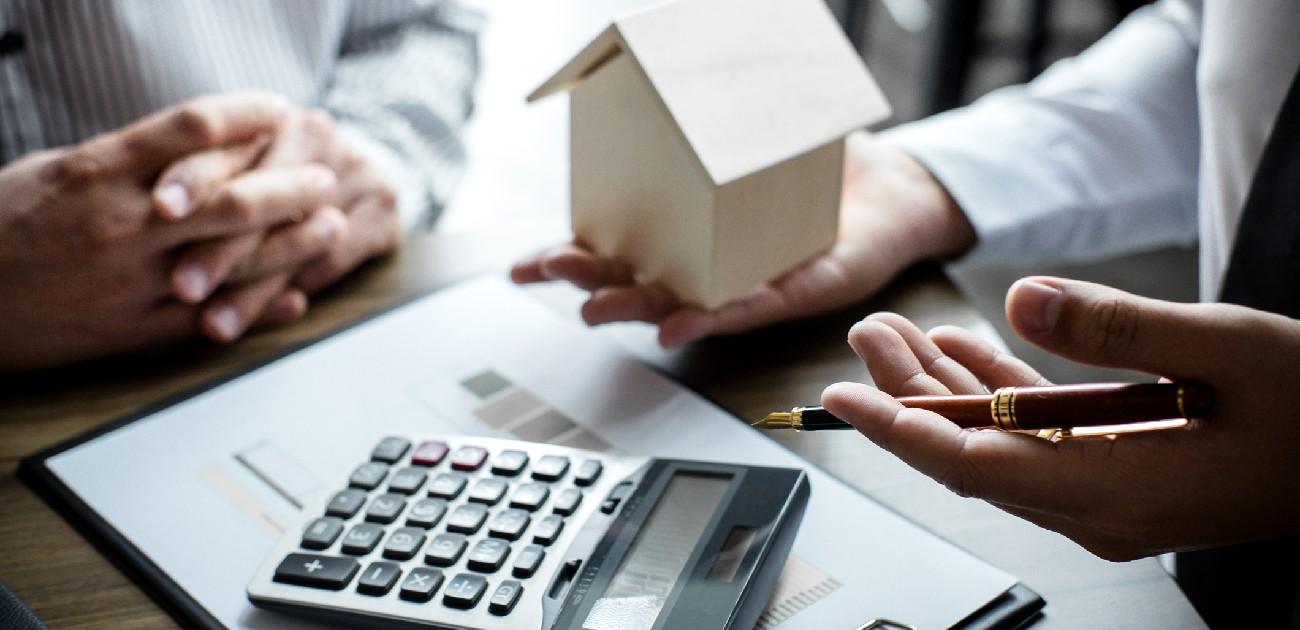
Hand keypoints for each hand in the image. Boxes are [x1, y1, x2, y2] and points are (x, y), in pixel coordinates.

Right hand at [0, 93, 309, 370]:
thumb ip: (130, 161)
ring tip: (332, 227)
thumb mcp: (59, 170)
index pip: (192, 127)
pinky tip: (297, 296)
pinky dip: (261, 308)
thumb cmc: (4, 224)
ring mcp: (129, 280)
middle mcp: (120, 223)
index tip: (281, 109)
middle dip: (292, 186)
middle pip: (232, 197)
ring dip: (293, 243)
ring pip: (233, 260)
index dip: (247, 114)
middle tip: (326, 175)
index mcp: (98, 171)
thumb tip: (202, 146)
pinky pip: (212, 319)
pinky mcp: (130, 330)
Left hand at [152, 108, 399, 340]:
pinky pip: (334, 262)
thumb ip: (198, 174)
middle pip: (268, 195)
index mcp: (270, 115)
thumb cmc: (273, 170)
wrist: (359, 167)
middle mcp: (318, 137)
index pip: (230, 143)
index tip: (163, 209)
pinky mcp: (384, 218)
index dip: (196, 175)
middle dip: (223, 247)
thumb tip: (149, 208)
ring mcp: (358, 175)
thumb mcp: (235, 159)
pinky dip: (294, 292)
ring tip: (214, 324)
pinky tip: (267, 318)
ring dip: (255, 287)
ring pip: (299, 238)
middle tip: (183, 286)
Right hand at [512, 132, 975, 345]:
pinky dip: (710, 317)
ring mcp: (744, 282)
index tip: (522, 267)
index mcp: (687, 230)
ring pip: (678, 304)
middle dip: (588, 281)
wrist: (891, 191)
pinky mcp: (791, 293)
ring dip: (636, 309)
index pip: (617, 249)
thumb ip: (716, 103)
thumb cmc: (815, 163)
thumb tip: (676, 50)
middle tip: (554, 272)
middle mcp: (708, 265)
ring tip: (597, 308)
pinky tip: (677, 326)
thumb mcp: (756, 123)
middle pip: (635, 281)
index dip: (569, 258)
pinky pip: (746, 310)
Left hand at [821, 277, 1299, 559]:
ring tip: (899, 332)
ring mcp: (1106, 496)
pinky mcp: (1118, 475)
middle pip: (972, 452)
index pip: (971, 464)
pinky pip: (1038, 438)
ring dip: (946, 388)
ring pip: (999, 444)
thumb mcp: (1225, 352)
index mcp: (1114, 492)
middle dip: (907, 393)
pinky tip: (968, 348)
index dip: (898, 428)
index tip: (842, 398)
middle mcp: (1097, 508)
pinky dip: (999, 392)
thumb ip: (1117, 329)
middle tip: (867, 334)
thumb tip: (1022, 299)